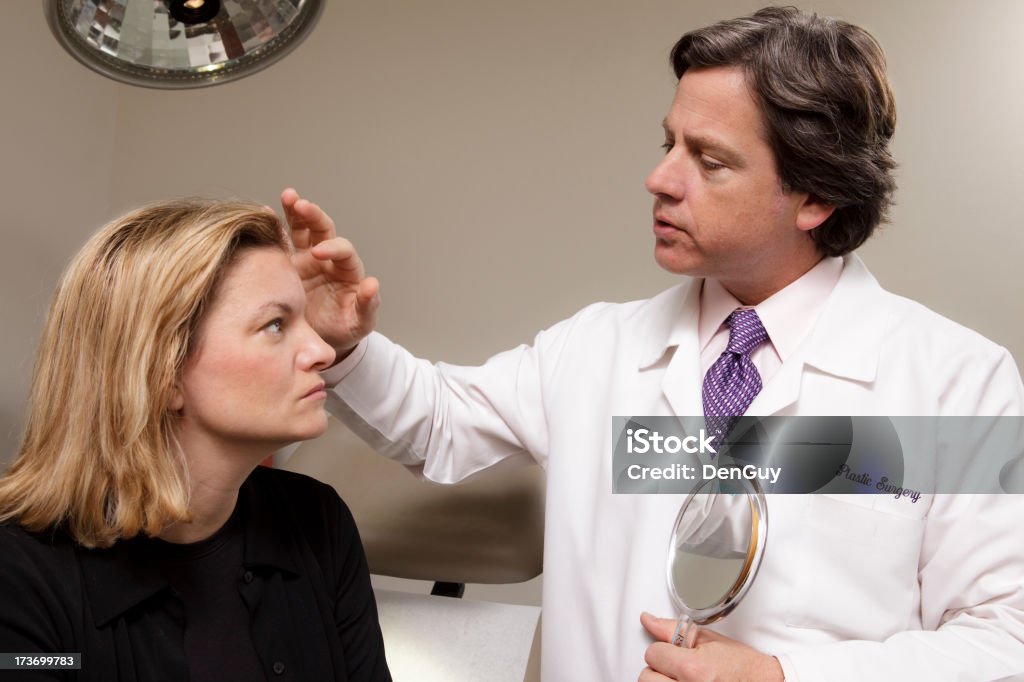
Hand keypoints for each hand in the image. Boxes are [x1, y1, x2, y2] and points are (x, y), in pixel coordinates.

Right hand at [281, 188, 379, 356]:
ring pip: (300, 229)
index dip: (332, 248)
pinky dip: (272, 228)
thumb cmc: (346, 328)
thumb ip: (367, 305)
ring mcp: (305, 259)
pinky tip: (262, 213)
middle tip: (300, 203)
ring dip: (294, 211)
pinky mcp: (286, 266)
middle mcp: (326, 259)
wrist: (322, 338)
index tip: (318, 253)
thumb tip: (372, 284)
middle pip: (321, 229)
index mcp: (347, 269)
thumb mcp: (360, 321)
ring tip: (288, 195)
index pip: (343, 251)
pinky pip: (279, 243)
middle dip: (312, 215)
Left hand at [639, 613, 783, 681]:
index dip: (663, 649)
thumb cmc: (739, 665)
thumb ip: (672, 629)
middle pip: (646, 677)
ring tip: (679, 678)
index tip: (674, 651)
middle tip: (675, 667)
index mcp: (693, 669)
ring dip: (662, 681)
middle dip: (658, 668)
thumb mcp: (708, 639)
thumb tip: (648, 620)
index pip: (652, 653)